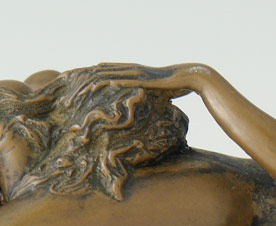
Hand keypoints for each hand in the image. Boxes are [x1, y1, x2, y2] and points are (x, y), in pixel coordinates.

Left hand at [84, 62, 216, 98]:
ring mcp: (145, 75)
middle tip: (83, 78)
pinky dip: (120, 82)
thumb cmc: (180, 85)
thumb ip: (155, 95)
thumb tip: (153, 104)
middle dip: (99, 74)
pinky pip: (132, 82)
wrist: (193, 77)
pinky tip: (108, 84)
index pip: (118, 70)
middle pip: (115, 70)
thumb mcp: (163, 91)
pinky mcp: (151, 81)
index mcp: (141, 73)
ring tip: (89, 81)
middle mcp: (140, 71)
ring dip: (105, 78)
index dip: (105, 72)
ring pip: (120, 74)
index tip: (90, 76)